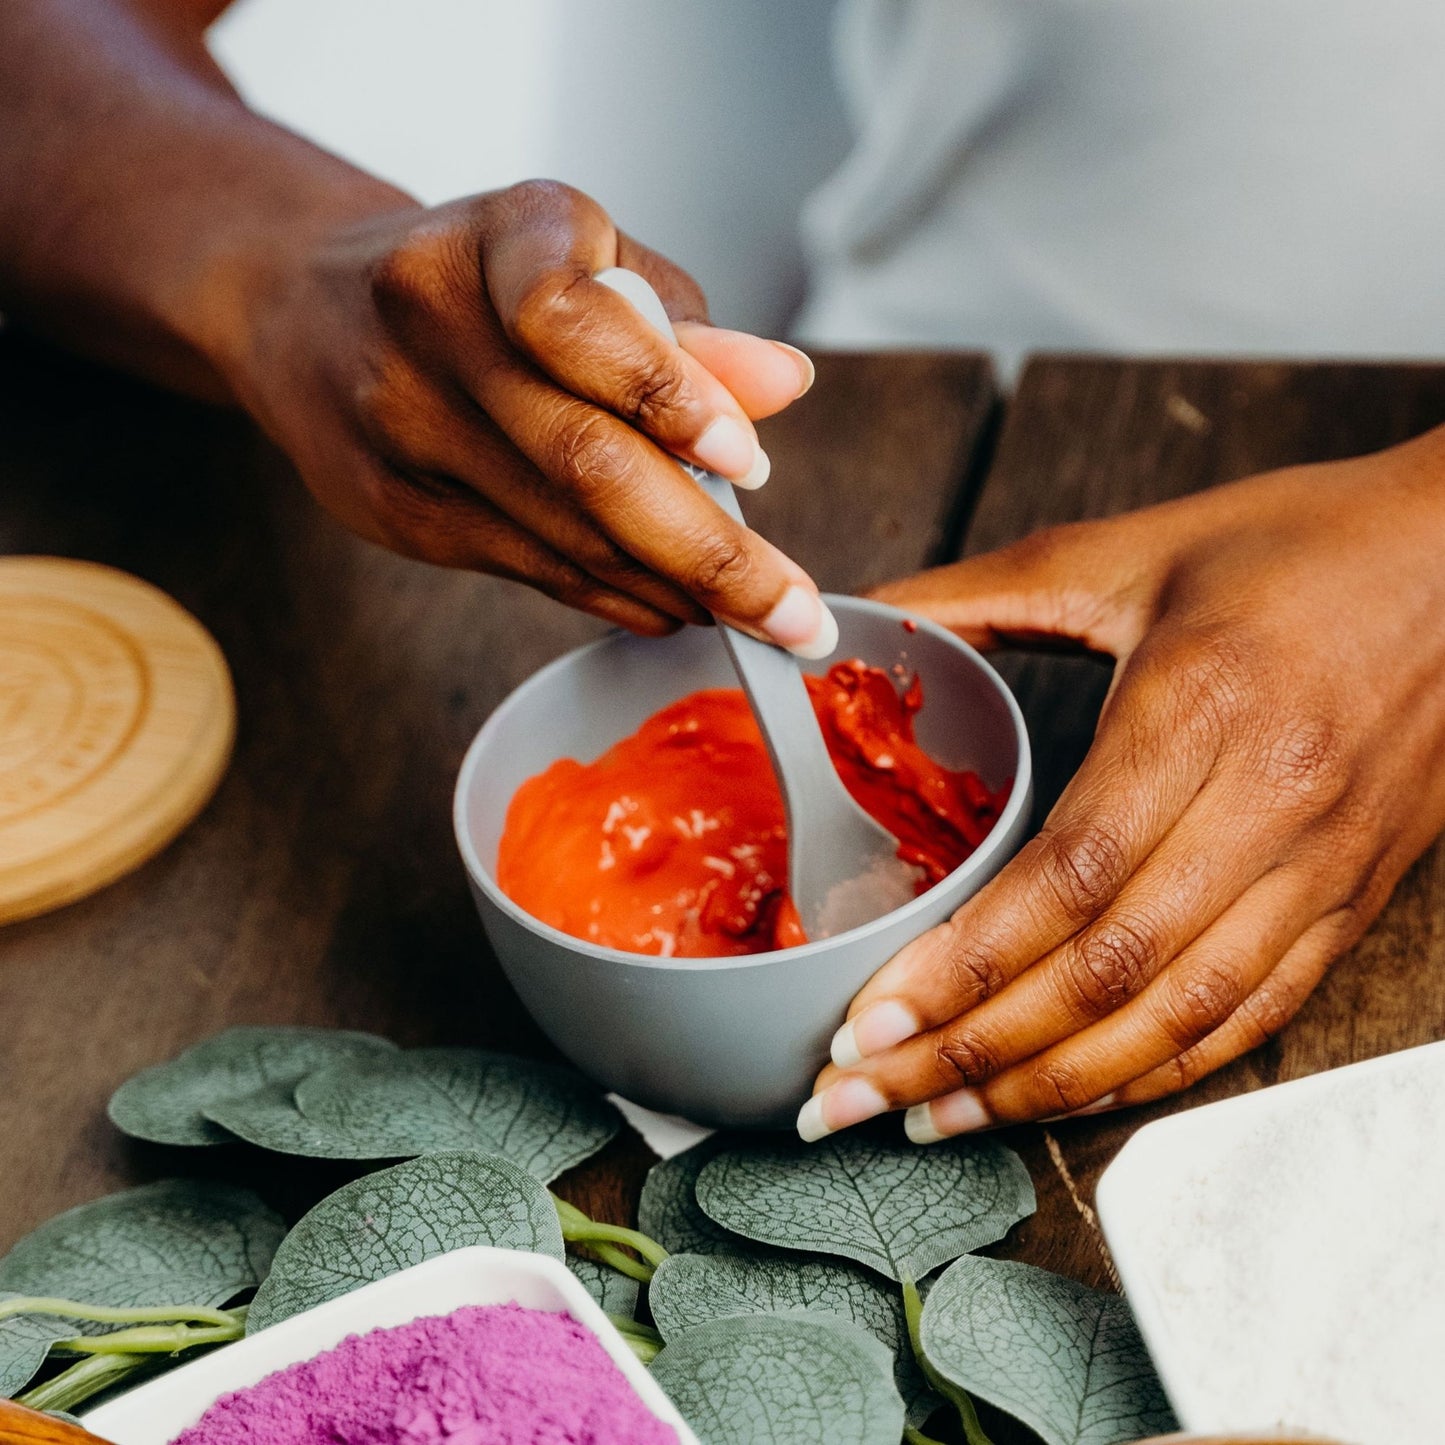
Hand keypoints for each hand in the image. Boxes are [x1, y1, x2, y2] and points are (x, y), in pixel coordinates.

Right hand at [219, 180, 828, 649]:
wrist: (304, 308)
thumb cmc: (479, 276)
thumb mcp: (584, 259)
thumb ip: (682, 326)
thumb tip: (781, 386)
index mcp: (494, 241)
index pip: (571, 317)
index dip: (665, 392)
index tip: (748, 462)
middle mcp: (433, 330)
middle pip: (580, 461)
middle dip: (708, 552)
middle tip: (796, 615)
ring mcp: (402, 431)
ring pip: (563, 536)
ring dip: (675, 589)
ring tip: (760, 617)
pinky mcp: (395, 511)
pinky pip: (530, 570)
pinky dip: (617, 598)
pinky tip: (676, 610)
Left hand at [800, 432, 1444, 1140]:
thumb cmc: (1302, 546)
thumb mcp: (1134, 551)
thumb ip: (988, 591)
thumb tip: (868, 611)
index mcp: (1199, 712)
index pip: (1063, 880)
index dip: (959, 968)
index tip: (868, 1021)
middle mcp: (1265, 808)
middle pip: (1102, 972)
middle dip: (970, 1053)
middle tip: (864, 1095)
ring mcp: (1319, 869)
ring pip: (1174, 1018)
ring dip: (1048, 1086)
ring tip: (942, 1121)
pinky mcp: (1351, 901)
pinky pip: (1249, 1018)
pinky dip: (1153, 1071)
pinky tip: (1070, 1094)